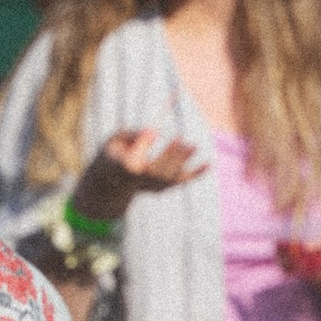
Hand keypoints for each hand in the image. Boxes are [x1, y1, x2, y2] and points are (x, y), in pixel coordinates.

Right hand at [70, 126, 206, 226]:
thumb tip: (153, 133)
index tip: (153, 132)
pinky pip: (179, 182)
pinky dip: (194, 174)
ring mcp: (149, 187)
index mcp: (119, 170)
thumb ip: (131, 135)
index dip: (142, 149)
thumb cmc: (114, 154)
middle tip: (180, 140)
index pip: (130, 163)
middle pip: (154, 173)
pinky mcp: (161, 188)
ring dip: (181, 163)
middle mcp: (135, 182)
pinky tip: (208, 165)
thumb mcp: (115, 140)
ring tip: (192, 146)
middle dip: (168, 157)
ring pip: (167, 178)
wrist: (111, 183)